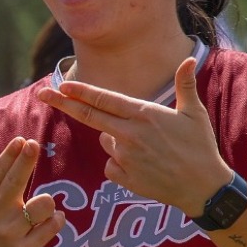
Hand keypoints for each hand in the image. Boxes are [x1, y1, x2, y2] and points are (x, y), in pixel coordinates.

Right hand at [0, 136, 64, 246]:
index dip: (9, 155)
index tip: (21, 140)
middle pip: (14, 182)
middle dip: (24, 162)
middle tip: (34, 145)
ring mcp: (10, 232)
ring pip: (42, 205)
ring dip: (48, 205)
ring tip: (43, 210)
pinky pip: (51, 227)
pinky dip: (56, 222)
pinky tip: (51, 223)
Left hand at [35, 58, 231, 213]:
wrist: (204, 187)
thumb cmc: (201, 147)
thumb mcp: (194, 113)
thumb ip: (185, 86)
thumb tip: (189, 59)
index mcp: (145, 115)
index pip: (105, 101)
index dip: (81, 92)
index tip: (61, 84)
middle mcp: (130, 134)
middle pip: (89, 117)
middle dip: (64, 103)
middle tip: (43, 93)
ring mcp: (125, 157)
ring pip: (106, 142)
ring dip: (117, 141)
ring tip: (149, 149)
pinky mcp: (123, 177)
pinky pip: (111, 165)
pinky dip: (122, 165)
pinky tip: (145, 167)